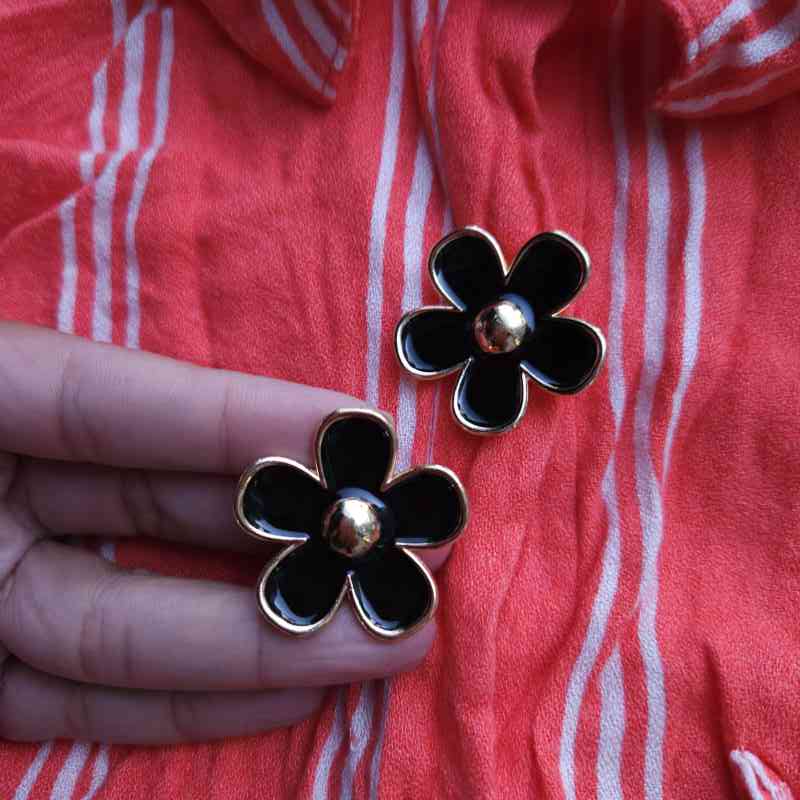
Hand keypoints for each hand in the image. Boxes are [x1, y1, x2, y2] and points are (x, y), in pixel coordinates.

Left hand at [0, 322, 447, 743]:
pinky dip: (188, 703)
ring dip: (272, 638)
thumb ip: (73, 399)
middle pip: (164, 517)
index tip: (358, 433)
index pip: (124, 403)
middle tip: (412, 550)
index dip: (241, 416)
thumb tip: (275, 419)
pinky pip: (82, 703)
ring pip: (136, 627)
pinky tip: (292, 692)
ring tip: (391, 636)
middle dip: (290, 534)